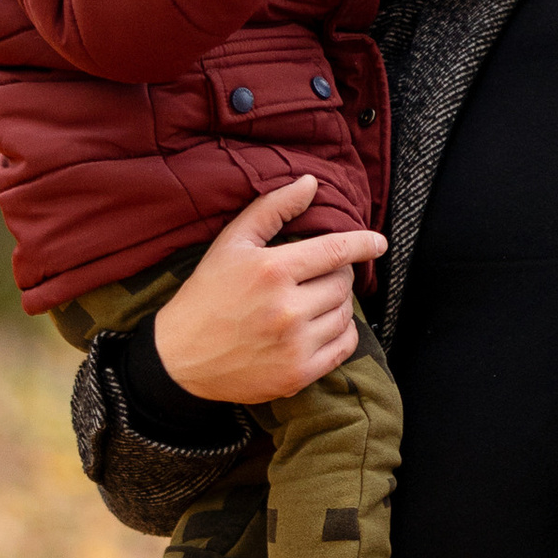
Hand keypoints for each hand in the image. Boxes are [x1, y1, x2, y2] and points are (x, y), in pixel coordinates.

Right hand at [149, 179, 385, 403]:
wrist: (179, 356)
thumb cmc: (207, 294)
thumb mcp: (232, 243)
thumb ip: (273, 208)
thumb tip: (311, 183)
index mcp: (272, 271)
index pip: (336, 251)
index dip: (363, 243)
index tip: (378, 242)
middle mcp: (286, 309)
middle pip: (343, 282)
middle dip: (338, 273)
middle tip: (319, 274)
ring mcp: (294, 345)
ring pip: (345, 314)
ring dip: (339, 303)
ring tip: (316, 298)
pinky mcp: (298, 375)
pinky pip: (344, 347)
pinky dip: (343, 333)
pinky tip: (323, 325)